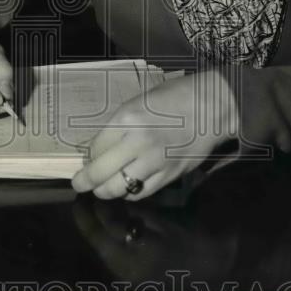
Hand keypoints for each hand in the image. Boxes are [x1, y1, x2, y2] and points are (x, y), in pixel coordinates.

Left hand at [71, 69, 238, 200]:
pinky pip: (141, 193)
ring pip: (118, 188)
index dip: (87, 156)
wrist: (212, 106)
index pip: (95, 146)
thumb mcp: (140, 101)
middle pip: (100, 172)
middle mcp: (137, 142)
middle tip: (79, 183)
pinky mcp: (169, 175)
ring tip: (101, 189)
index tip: (86, 159)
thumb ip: (120, 124)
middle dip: (85, 181)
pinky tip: (127, 188)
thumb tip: (101, 146)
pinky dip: (129, 193)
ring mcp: (154, 161)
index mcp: (127, 118)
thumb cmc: (175, 96)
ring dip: (104, 191)